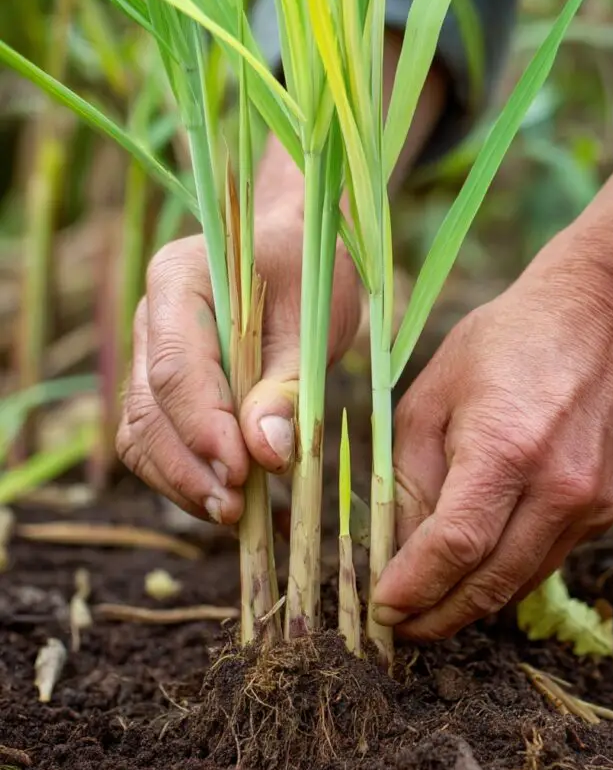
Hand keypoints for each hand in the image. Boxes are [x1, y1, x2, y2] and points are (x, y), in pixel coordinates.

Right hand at [116, 136, 359, 525]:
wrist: (295, 254)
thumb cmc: (308, 277)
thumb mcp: (314, 321)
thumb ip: (288, 384)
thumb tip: (268, 452)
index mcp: (178, 278)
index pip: (175, 367)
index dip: (204, 427)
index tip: (243, 471)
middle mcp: (149, 318)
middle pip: (147, 408)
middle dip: (189, 467)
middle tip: (237, 510)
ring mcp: (147, 355)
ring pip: (140, 433)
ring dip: (181, 482)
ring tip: (234, 514)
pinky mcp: (159, 389)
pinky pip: (153, 442)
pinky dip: (182, 478)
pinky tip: (227, 500)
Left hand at [371, 261, 612, 640]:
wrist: (593, 327)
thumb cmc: (499, 350)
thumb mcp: (429, 400)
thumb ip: (409, 479)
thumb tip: (393, 551)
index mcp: (505, 449)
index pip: (456, 545)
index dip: (415, 587)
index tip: (382, 609)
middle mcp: (556, 487)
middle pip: (490, 583)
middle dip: (437, 616)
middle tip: (398, 629)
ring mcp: (588, 505)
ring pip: (519, 584)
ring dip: (468, 605)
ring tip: (426, 611)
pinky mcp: (603, 512)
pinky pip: (543, 561)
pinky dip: (503, 576)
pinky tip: (470, 573)